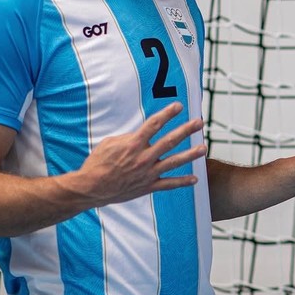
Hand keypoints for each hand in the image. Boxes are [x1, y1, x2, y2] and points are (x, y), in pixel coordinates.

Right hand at [78, 102, 206, 205]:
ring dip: (190, 155)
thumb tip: (140, 135)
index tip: (179, 106)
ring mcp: (147, 173)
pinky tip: (195, 179)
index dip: (167, 114)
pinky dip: (182, 182)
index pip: (154, 125)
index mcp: (133, 144)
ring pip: (174, 162)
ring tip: (203, 148)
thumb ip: (128, 138)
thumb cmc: (98, 163)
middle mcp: (143, 157)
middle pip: (169, 141)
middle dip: (186, 130)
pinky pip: (169, 184)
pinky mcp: (148, 186)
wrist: (91, 188)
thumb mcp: (109, 143)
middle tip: (199, 122)